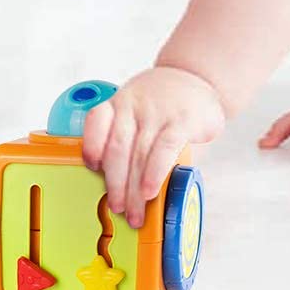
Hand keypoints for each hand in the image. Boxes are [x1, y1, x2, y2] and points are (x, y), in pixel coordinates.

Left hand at [81, 65, 225, 228]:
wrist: (198, 76)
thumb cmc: (165, 102)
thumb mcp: (142, 111)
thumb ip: (133, 143)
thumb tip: (126, 186)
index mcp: (119, 103)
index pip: (97, 121)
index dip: (91, 147)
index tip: (93, 169)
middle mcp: (134, 105)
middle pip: (117, 148)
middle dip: (115, 184)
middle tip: (118, 209)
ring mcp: (157, 112)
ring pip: (139, 154)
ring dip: (134, 189)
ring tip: (135, 213)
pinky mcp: (182, 119)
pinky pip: (164, 148)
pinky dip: (154, 173)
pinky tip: (150, 191)